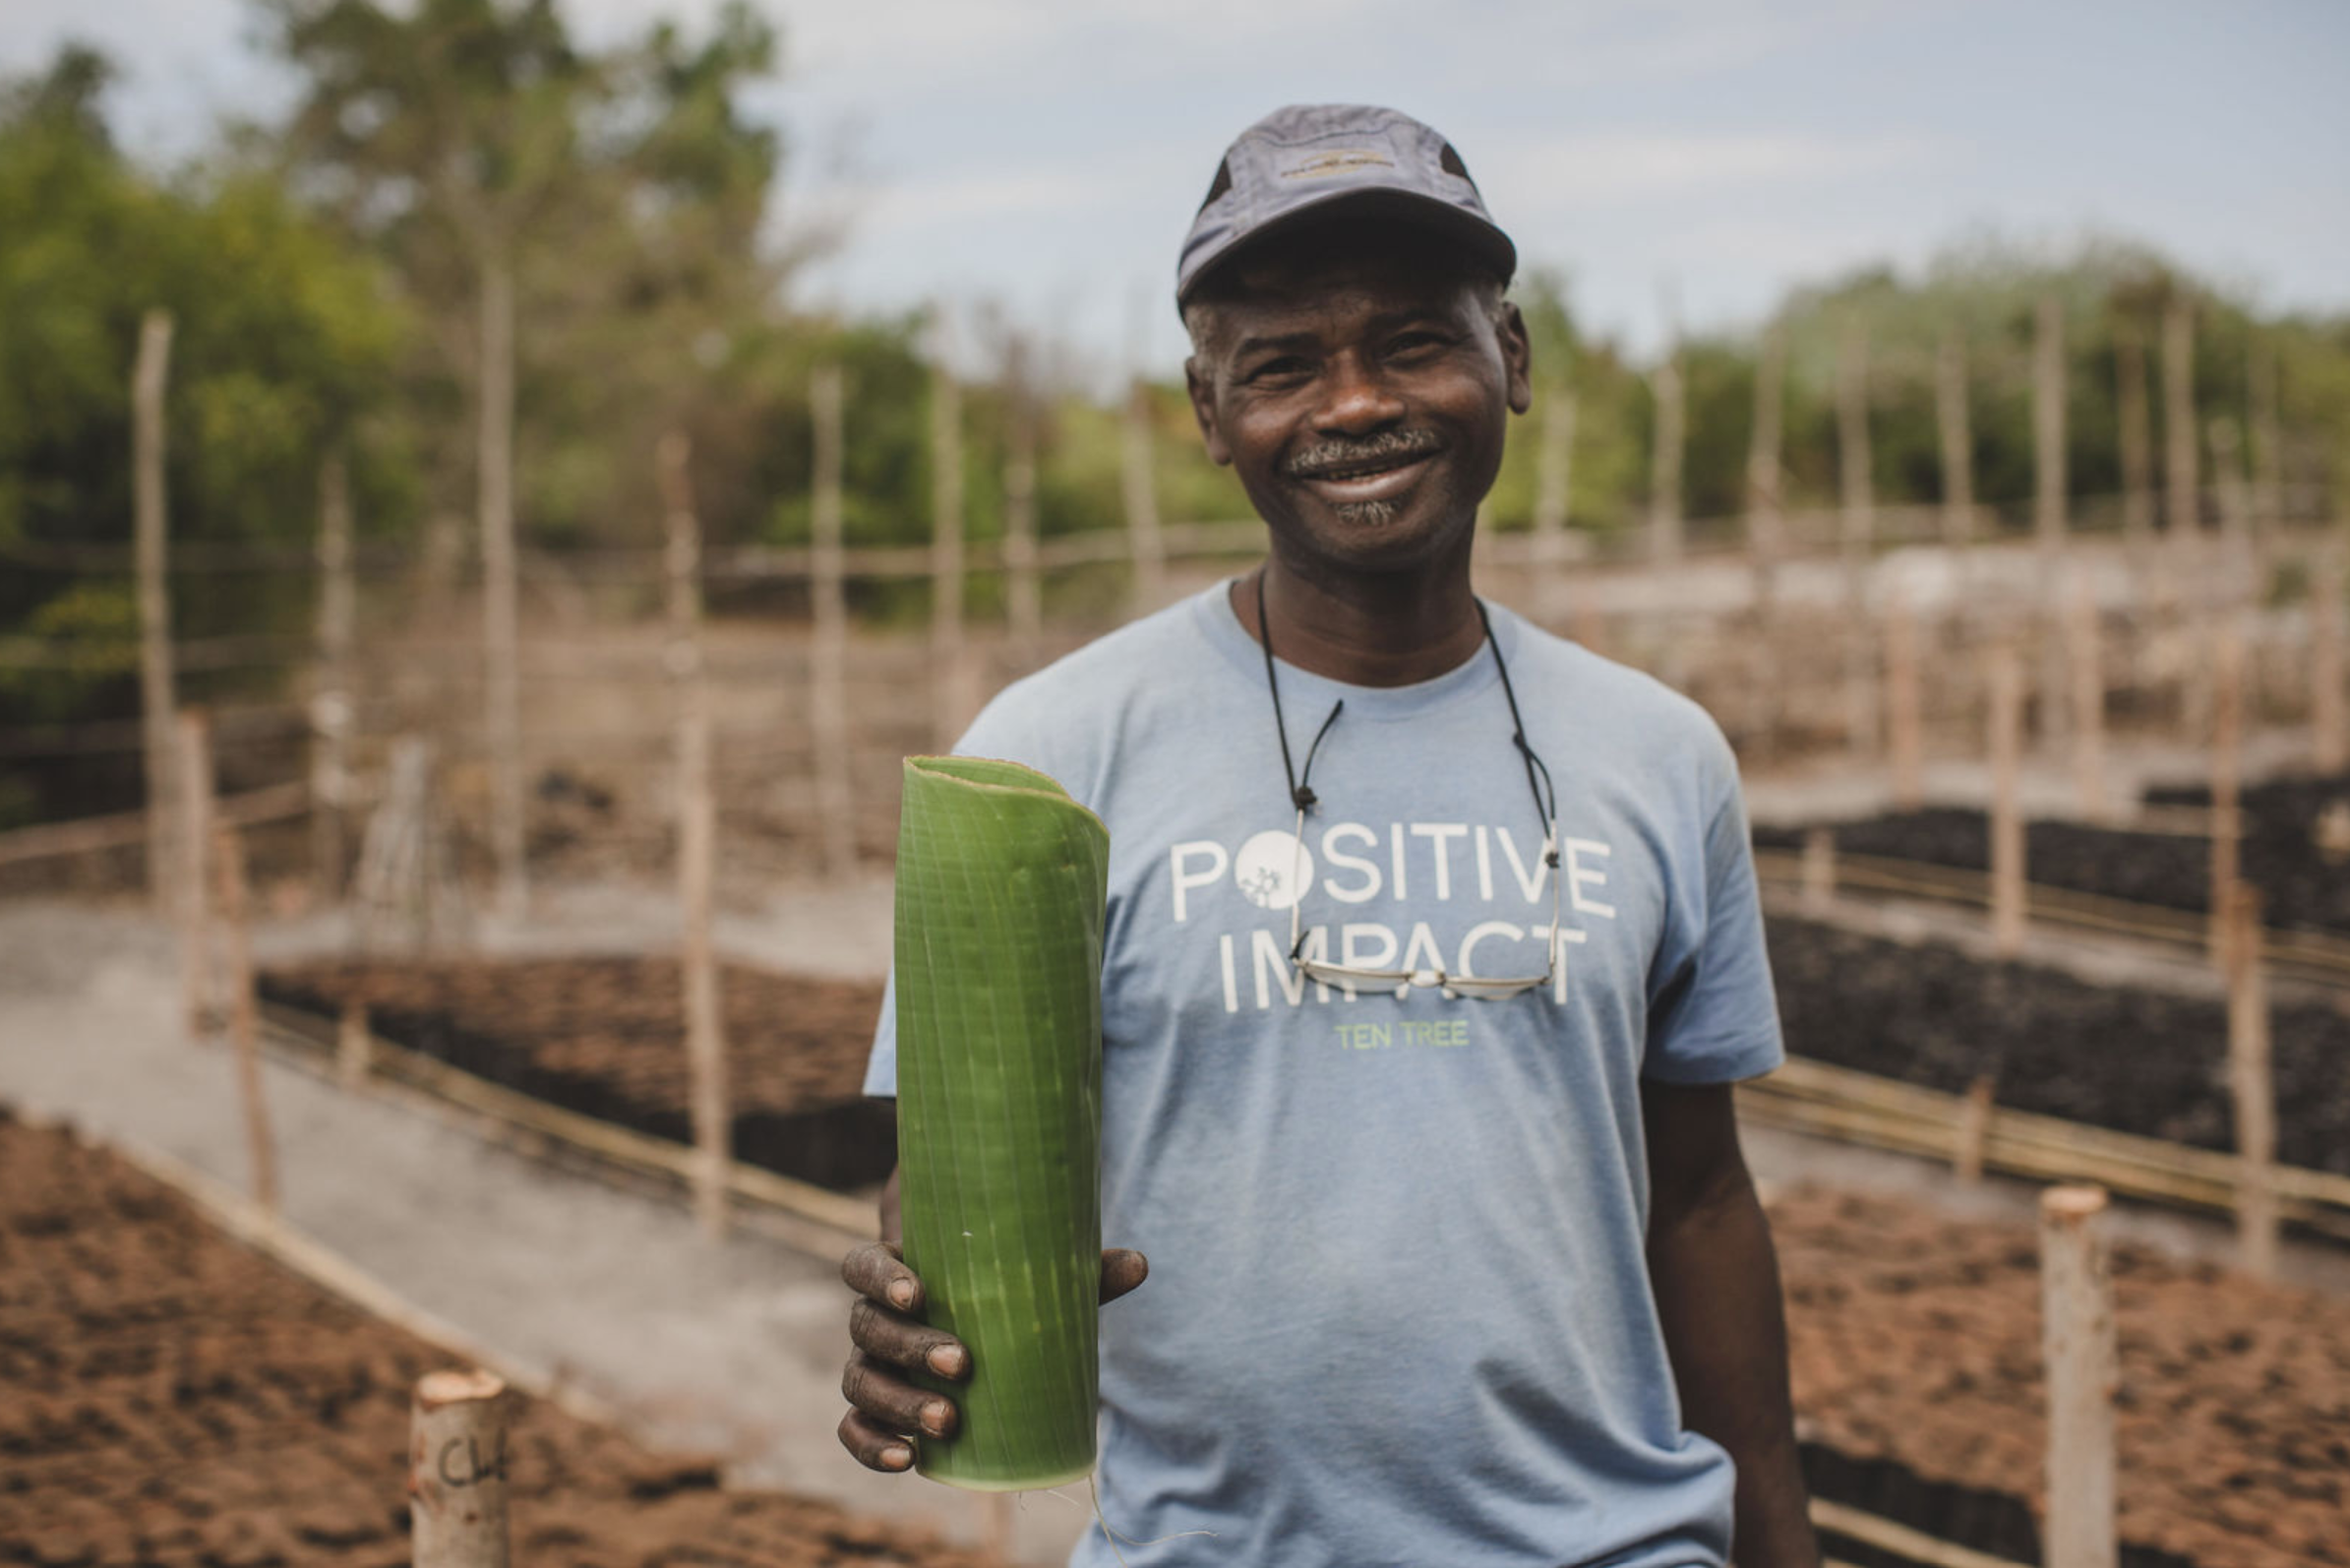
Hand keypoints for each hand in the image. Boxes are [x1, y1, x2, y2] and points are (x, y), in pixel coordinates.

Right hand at [836, 1237, 1148, 1472]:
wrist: (974, 1328)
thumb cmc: (1003, 1294)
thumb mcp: (1035, 1280)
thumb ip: (1081, 1273)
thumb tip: (1139, 1264)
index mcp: (898, 1272)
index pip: (862, 1264)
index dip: (881, 1277)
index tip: (919, 1292)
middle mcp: (874, 1318)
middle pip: (867, 1328)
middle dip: (910, 1347)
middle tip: (961, 1362)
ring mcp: (870, 1366)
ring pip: (860, 1383)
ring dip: (899, 1403)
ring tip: (949, 1420)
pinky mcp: (875, 1411)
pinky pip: (854, 1430)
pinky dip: (872, 1447)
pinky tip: (908, 1459)